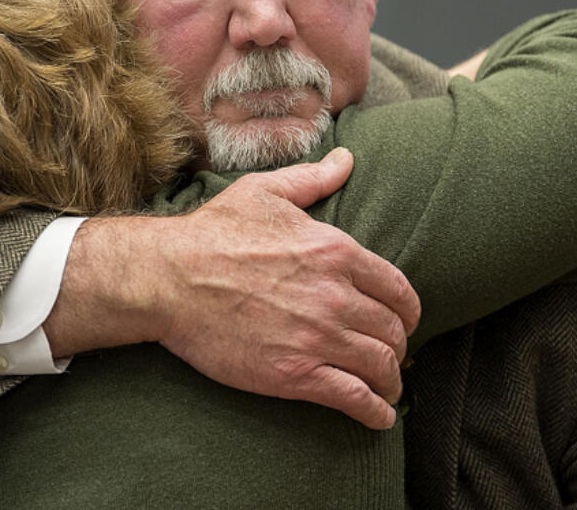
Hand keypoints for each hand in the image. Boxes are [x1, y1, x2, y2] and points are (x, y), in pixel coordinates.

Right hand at [49, 148, 419, 429]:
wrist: (169, 278)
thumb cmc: (212, 231)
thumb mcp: (265, 192)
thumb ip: (313, 178)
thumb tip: (347, 160)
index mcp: (335, 251)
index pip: (398, 290)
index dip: (407, 311)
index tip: (403, 322)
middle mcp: (335, 295)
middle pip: (394, 331)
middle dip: (398, 346)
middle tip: (390, 355)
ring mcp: (317, 337)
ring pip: (381, 365)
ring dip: (390, 381)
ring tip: (386, 389)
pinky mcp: (294, 374)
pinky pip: (354, 398)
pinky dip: (375, 411)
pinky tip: (378, 417)